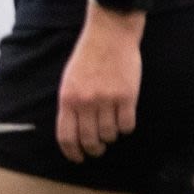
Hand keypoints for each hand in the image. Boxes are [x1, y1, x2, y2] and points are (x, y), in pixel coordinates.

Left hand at [56, 9, 141, 162]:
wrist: (109, 35)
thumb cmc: (87, 57)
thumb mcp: (69, 80)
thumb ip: (70, 104)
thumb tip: (73, 131)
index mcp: (67, 98)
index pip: (66, 136)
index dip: (72, 152)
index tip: (78, 158)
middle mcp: (85, 102)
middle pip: (89, 140)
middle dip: (94, 149)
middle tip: (98, 150)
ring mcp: (107, 100)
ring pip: (109, 134)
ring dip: (110, 137)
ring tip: (111, 130)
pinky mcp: (127, 96)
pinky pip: (127, 125)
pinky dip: (125, 128)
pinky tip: (124, 121)